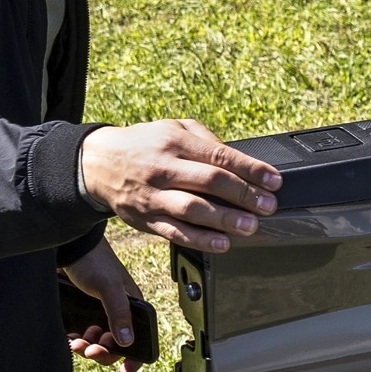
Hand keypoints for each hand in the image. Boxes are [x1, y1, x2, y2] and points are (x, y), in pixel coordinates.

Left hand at [62, 239, 144, 371]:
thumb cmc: (92, 261)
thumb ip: (119, 313)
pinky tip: (70, 338)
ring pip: (97, 342)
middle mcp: (117, 312)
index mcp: (131, 306)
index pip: (139, 338)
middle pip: (115, 345)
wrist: (67, 248)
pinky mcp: (82, 312)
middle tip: (89, 351)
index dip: (134, 358)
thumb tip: (127, 341)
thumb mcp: (109, 287)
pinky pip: (81, 335)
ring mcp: (98, 313)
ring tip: (76, 344)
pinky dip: (76, 340)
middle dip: (103, 353)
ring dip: (87, 348)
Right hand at [79, 120, 281, 253]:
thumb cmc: (143, 145)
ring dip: (225, 220)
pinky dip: (200, 240)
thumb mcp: (172, 127)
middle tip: (268, 205)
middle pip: (210, 182)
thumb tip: (238, 159)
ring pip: (193, 209)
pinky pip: (175, 232)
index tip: (273, 181)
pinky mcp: (146, 219)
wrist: (97, 164)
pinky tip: (222, 244)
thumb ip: (205, 139)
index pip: (219, 156)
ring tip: (250, 226)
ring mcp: (154, 196)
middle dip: (245, 195)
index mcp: (175, 142)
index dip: (251, 170)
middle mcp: (164, 168)